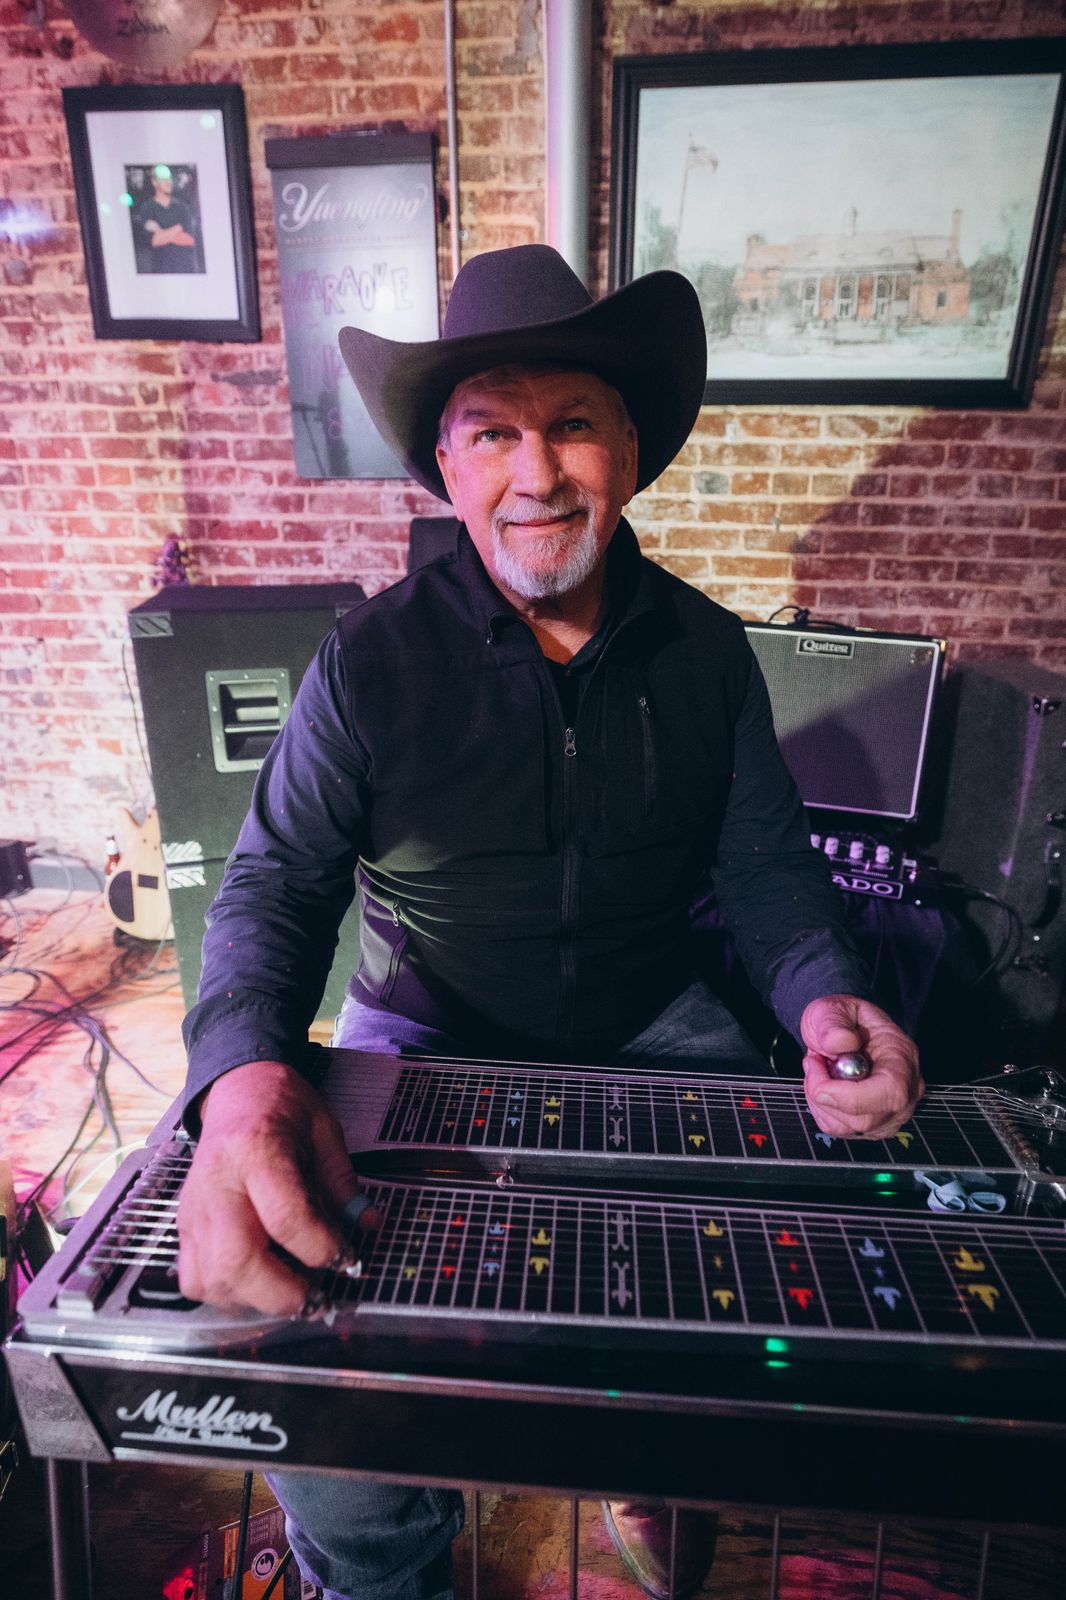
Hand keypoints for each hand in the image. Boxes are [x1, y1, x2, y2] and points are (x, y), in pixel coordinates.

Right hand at [177, 1059, 365, 1314]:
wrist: (236, 1089)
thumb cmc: (282, 1107)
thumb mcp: (325, 1130)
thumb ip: (343, 1182)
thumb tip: (367, 1225)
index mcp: (256, 1149)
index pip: (286, 1216)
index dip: (322, 1247)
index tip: (347, 1257)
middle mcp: (217, 1183)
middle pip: (238, 1259)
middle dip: (283, 1293)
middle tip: (317, 1298)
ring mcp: (195, 1208)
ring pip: (211, 1278)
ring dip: (256, 1300)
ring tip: (292, 1293)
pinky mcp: (184, 1225)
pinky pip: (195, 1279)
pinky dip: (227, 1294)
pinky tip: (257, 1283)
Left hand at [800, 995, 922, 1139]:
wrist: (844, 1030)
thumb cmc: (843, 1019)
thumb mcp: (834, 1008)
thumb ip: (834, 1022)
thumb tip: (840, 1044)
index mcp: (903, 1057)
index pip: (891, 1093)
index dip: (849, 1095)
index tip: (818, 1073)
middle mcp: (906, 1091)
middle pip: (867, 1119)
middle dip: (827, 1094)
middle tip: (813, 1061)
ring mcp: (892, 1112)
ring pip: (849, 1127)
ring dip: (821, 1100)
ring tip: (821, 1069)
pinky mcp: (873, 1125)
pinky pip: (840, 1130)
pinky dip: (822, 1109)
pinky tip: (825, 1085)